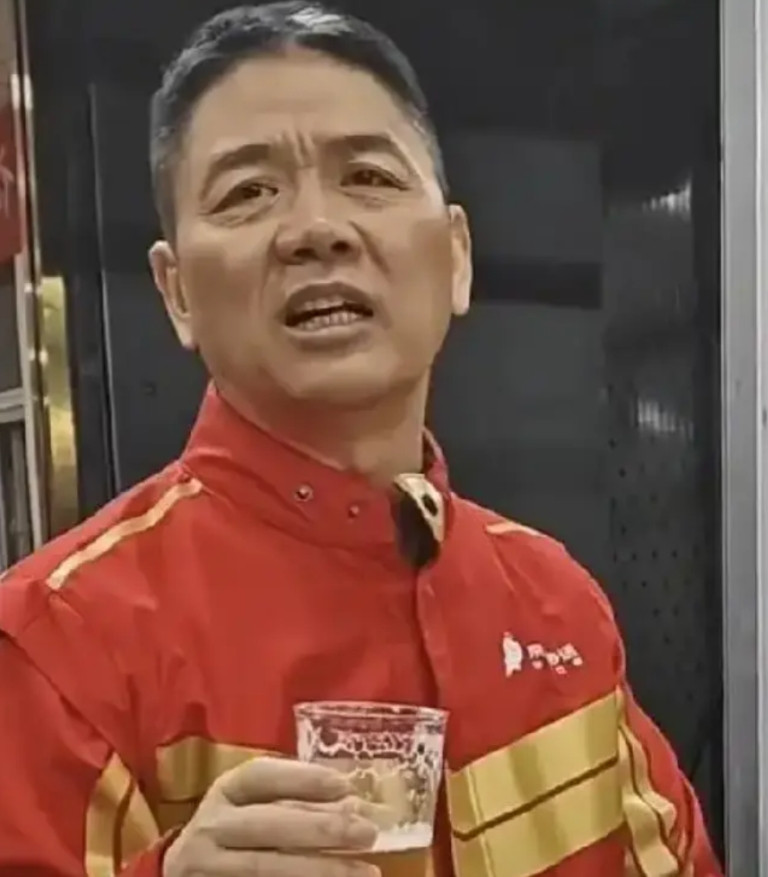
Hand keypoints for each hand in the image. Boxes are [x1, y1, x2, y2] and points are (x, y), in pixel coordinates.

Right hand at [163, 757, 381, 876]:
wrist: (187, 875)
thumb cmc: (236, 833)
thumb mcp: (255, 809)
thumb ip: (298, 804)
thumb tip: (353, 806)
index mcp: (224, 792)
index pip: (260, 776)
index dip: (302, 779)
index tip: (345, 785)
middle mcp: (209, 827)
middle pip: (266, 825)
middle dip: (320, 828)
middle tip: (368, 833)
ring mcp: (206, 868)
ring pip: (264, 867)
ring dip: (320, 870)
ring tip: (366, 871)